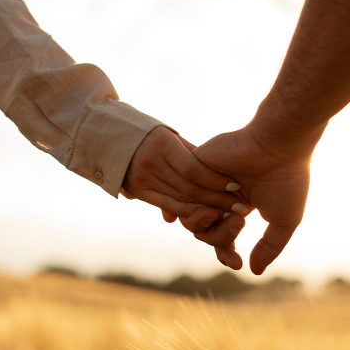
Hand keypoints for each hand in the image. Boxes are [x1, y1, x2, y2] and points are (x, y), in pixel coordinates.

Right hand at [122, 126, 246, 233]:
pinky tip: (205, 215)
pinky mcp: (137, 191)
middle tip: (240, 206)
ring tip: (228, 214)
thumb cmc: (149, 133)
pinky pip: (167, 204)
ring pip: (180, 199)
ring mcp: (142, 179)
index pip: (193, 169)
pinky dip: (187, 211)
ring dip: (207, 208)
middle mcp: (150, 162)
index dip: (216, 180)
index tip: (236, 185)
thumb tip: (218, 172)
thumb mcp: (170, 135)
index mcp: (161, 144)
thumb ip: (191, 153)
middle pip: (189, 187)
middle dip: (217, 198)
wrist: (109, 137)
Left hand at [189, 121, 315, 273]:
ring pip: (190, 218)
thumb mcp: (283, 221)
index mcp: (239, 204)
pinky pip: (182, 196)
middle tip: (240, 221)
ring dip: (210, 224)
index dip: (225, 253)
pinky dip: (198, 204)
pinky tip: (215, 203)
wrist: (280, 145)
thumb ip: (269, 247)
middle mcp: (219, 193)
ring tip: (234, 213)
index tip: (237, 263)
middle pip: (203, 231)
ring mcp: (206, 180)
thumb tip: (253, 271)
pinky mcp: (193, 165)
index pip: (221, 236)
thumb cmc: (287, 179)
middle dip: (220, 237)